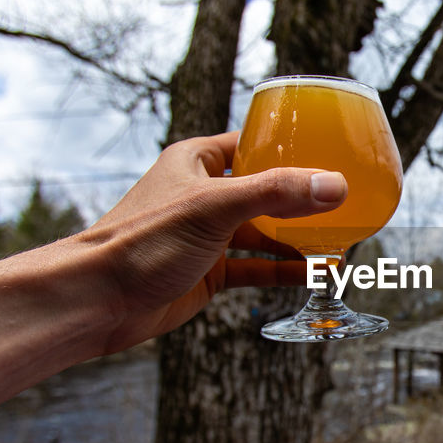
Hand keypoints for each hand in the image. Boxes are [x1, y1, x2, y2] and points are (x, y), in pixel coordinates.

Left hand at [83, 130, 346, 352]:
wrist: (97, 300)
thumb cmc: (141, 241)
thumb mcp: (214, 207)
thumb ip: (276, 194)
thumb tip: (335, 186)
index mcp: (197, 160)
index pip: (252, 142)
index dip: (289, 145)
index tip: (330, 151)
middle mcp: (203, 194)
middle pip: (265, 189)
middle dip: (303, 198)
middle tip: (345, 201)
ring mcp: (206, 235)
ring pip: (264, 231)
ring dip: (299, 238)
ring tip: (341, 242)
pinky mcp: (208, 272)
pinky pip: (256, 267)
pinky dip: (284, 270)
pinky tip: (315, 273)